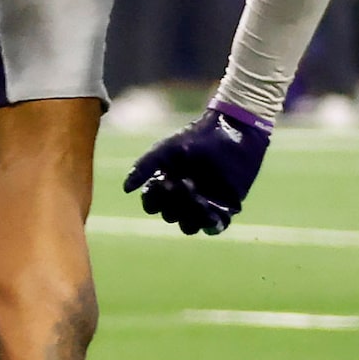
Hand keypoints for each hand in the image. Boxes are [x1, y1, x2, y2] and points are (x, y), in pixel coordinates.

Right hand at [123, 101, 270, 235]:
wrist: (232, 132)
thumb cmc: (197, 137)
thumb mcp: (166, 149)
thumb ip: (144, 167)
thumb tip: (126, 189)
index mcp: (167, 183)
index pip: (152, 204)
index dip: (153, 199)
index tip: (163, 182)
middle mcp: (184, 197)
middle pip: (169, 216)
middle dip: (173, 203)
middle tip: (183, 182)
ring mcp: (205, 204)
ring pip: (189, 226)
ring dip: (189, 216)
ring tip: (197, 196)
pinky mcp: (227, 207)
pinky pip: (214, 227)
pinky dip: (209, 222)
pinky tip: (209, 206)